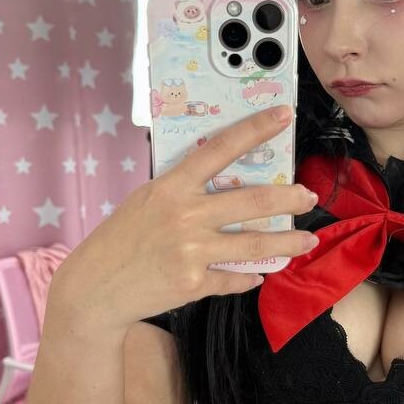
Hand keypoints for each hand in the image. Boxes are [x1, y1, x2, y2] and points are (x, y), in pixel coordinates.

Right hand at [52, 106, 319, 328]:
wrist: (94, 288)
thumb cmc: (121, 239)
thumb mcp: (146, 201)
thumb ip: (182, 191)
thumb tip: (226, 183)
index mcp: (172, 187)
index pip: (220, 149)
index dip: (255, 129)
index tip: (283, 115)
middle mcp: (185, 216)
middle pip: (252, 201)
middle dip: (289, 198)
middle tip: (308, 195)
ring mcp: (192, 251)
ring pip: (255, 244)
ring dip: (287, 243)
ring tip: (306, 241)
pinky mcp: (194, 283)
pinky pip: (234, 278)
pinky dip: (249, 276)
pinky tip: (259, 273)